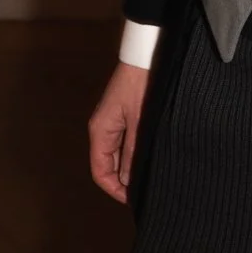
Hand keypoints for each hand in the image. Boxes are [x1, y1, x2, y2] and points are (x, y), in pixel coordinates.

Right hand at [88, 60, 148, 203]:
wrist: (148, 52)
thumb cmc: (142, 84)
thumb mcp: (141, 121)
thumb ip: (134, 151)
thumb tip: (128, 181)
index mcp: (101, 131)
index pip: (100, 171)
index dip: (115, 189)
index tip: (134, 200)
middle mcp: (103, 128)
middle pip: (109, 165)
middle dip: (124, 181)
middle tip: (147, 192)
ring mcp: (114, 121)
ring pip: (118, 154)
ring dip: (131, 167)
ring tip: (151, 178)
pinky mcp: (125, 114)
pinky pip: (126, 142)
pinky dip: (135, 154)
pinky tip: (150, 158)